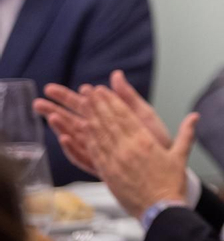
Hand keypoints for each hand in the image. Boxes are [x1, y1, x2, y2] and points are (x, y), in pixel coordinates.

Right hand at [36, 70, 172, 178]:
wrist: (170, 165)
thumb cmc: (156, 139)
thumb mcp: (143, 113)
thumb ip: (127, 96)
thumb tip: (116, 74)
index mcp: (110, 121)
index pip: (84, 106)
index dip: (68, 97)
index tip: (52, 89)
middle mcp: (102, 137)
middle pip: (73, 121)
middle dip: (55, 111)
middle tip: (37, 102)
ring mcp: (102, 151)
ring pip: (76, 139)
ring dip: (62, 127)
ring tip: (51, 117)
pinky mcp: (105, 166)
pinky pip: (85, 158)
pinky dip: (74, 149)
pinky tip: (65, 139)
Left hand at [78, 83, 196, 216]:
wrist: (160, 210)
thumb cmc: (171, 184)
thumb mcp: (181, 156)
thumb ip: (186, 133)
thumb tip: (195, 116)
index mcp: (145, 143)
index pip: (125, 117)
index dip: (113, 102)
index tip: (103, 90)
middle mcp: (127, 150)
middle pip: (109, 122)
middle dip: (98, 105)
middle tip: (88, 91)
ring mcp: (115, 163)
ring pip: (99, 135)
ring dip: (90, 118)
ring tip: (82, 105)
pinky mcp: (107, 175)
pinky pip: (95, 153)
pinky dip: (88, 139)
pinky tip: (82, 130)